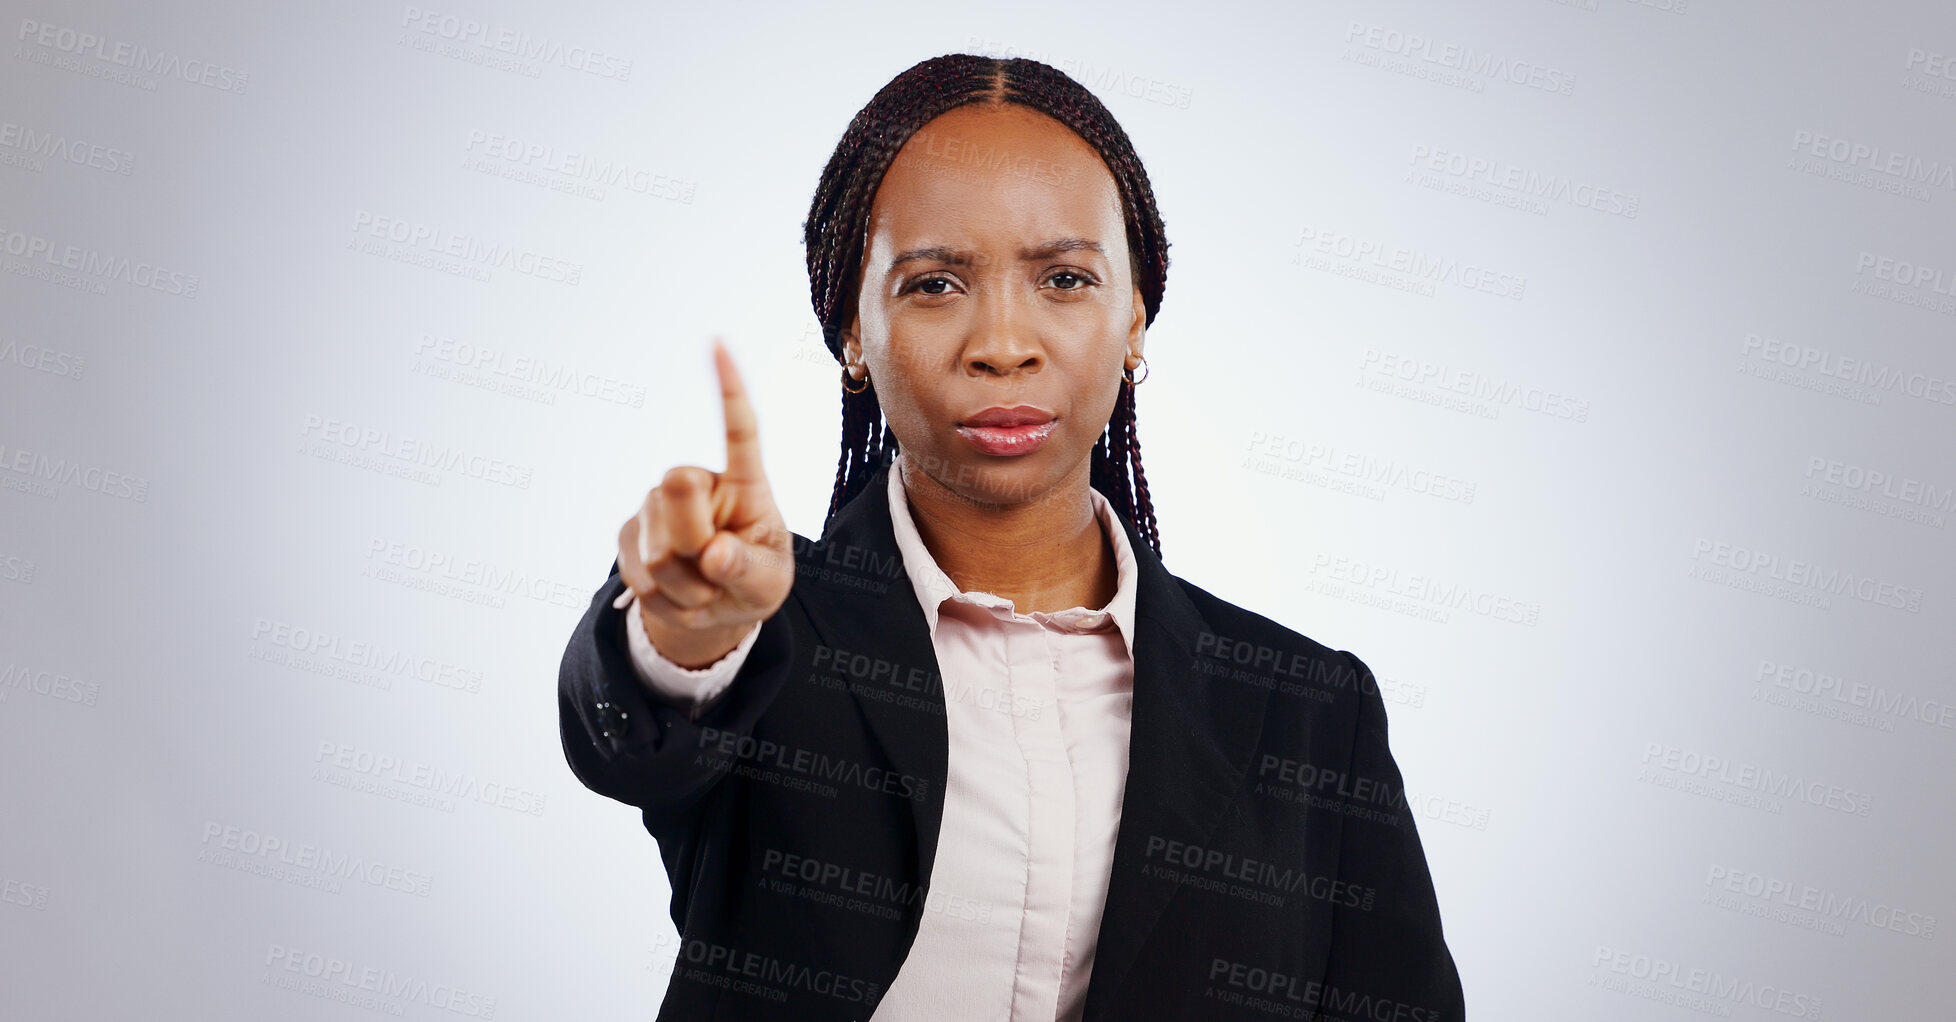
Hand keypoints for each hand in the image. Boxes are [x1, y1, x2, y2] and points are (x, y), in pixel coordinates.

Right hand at [613, 338, 793, 667]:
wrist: (716, 607)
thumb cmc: (753, 579)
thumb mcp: (767, 583)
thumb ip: (748, 569)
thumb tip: (713, 553)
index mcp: (743, 481)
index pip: (739, 431)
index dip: (728, 388)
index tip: (717, 342)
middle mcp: (696, 482)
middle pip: (676, 492)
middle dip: (696, 546)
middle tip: (718, 570)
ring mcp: (657, 506)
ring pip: (658, 551)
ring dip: (688, 588)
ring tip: (706, 587)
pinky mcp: (629, 533)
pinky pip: (641, 579)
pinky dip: (668, 603)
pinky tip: (683, 595)